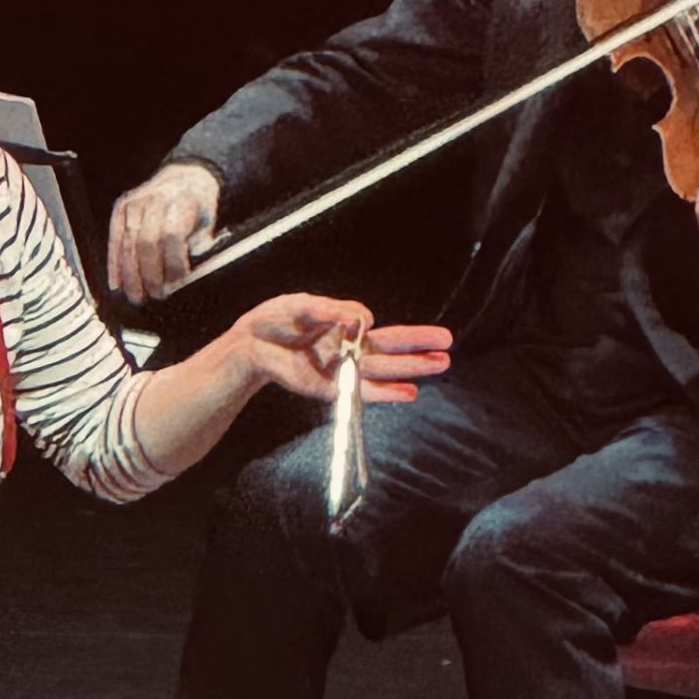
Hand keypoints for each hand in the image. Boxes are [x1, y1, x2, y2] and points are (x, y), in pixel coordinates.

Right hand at [107, 161, 221, 303]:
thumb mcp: (208, 227)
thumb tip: (181, 281)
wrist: (185, 179)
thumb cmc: (197, 209)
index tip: (177, 283)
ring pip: (128, 244)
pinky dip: (114, 264)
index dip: (173, 264)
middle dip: (150, 275)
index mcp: (181, 202)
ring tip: (136, 297)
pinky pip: (114, 240)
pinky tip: (116, 283)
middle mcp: (155, 200)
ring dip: (131, 275)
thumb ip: (197, 251)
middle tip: (155, 295)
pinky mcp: (121, 208)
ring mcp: (135, 202)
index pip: (172, 237)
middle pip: (146, 244)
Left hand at [234, 295, 452, 402]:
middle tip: (448, 344)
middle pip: (391, 347)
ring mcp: (342, 370)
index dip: (372, 323)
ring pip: (384, 369)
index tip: (361, 322)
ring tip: (442, 363)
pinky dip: (386, 392)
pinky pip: (363, 392)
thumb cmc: (276, 321)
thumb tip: (359, 319)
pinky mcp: (331, 389)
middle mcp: (348, 349)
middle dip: (420, 346)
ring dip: (412, 368)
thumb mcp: (302, 306)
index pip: (376, 327)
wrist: (250, 344)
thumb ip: (331, 310)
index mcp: (345, 326)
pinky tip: (409, 392)